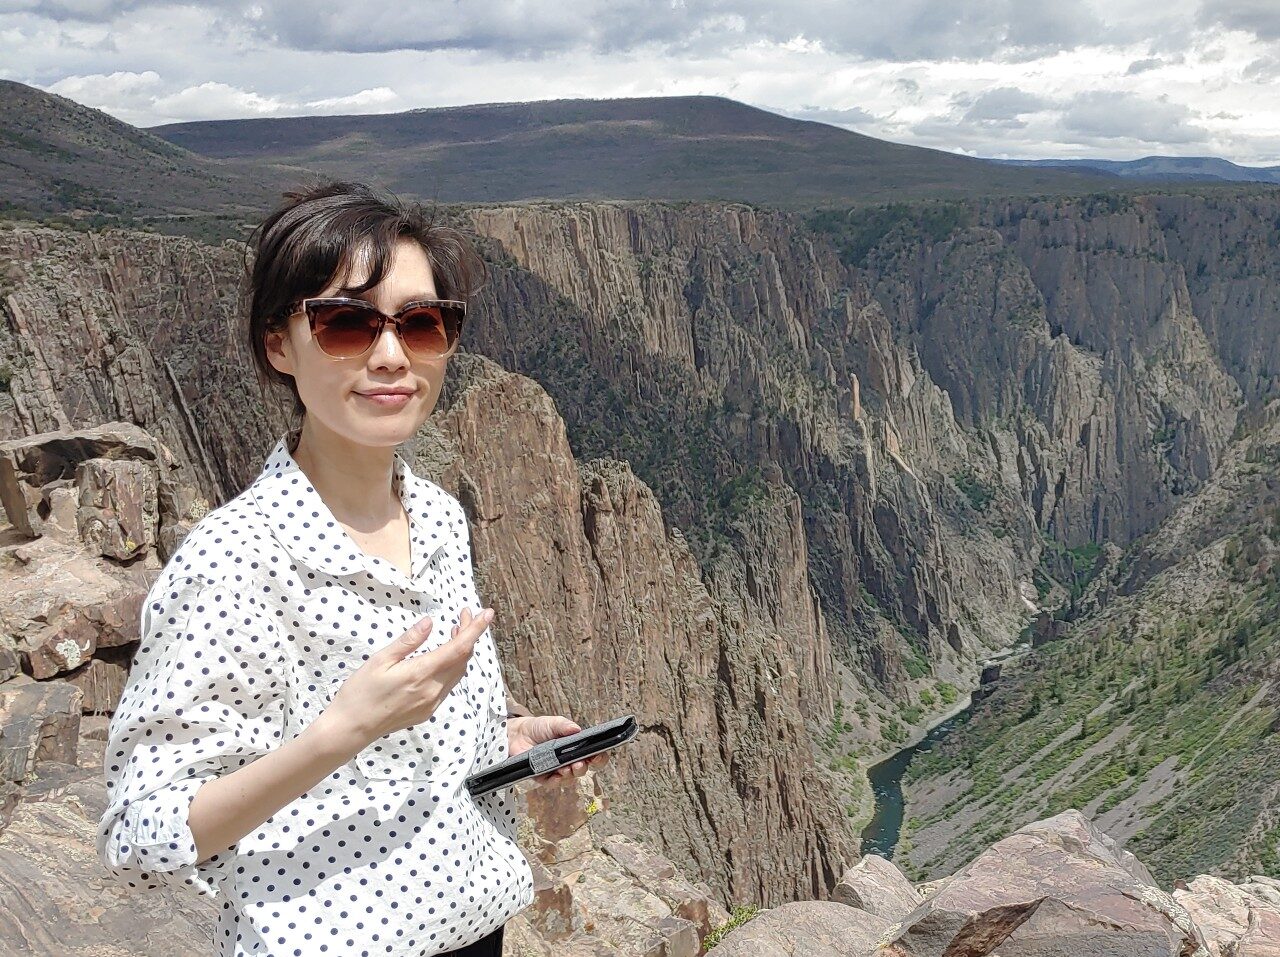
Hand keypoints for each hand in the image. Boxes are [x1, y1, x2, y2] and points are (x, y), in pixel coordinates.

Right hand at [324, 607, 489, 751]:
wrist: (350, 729)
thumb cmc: (360, 692)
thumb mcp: (380, 660)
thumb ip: (408, 641)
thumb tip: (430, 622)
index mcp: (421, 673)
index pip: (459, 647)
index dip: (475, 629)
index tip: (487, 613)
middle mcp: (433, 690)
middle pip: (463, 659)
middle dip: (468, 634)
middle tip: (463, 615)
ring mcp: (432, 703)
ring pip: (458, 672)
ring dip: (461, 651)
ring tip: (455, 631)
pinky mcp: (427, 711)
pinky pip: (448, 685)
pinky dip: (452, 667)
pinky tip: (443, 657)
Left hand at [507, 715, 611, 787]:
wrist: (517, 734)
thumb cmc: (539, 728)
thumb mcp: (553, 723)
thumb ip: (565, 726)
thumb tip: (577, 729)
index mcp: (576, 748)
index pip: (593, 756)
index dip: (598, 758)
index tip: (597, 756)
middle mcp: (568, 761)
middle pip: (582, 770)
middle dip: (583, 768)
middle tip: (579, 763)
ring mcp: (556, 770)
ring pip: (569, 778)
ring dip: (570, 775)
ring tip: (566, 768)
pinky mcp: (543, 776)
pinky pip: (552, 783)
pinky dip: (556, 781)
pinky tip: (556, 776)